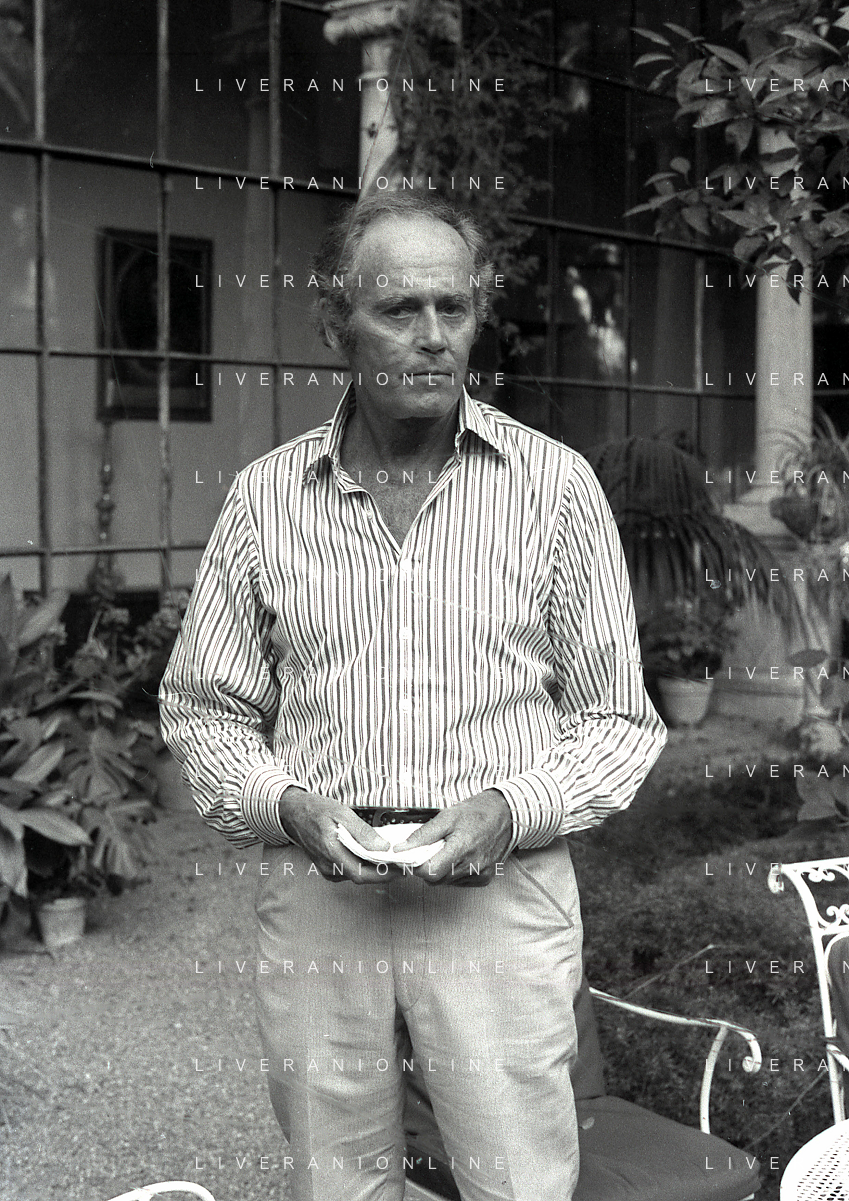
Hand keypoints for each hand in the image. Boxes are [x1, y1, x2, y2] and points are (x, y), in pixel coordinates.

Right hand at [278, 787, 398, 884]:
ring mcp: (327, 869)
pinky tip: (375, 858)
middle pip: (362, 877)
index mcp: (331, 852)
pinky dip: (364, 866)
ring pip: (356, 874)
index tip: (402, 869)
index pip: (362, 874)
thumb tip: (382, 847)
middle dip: (384, 873)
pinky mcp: (328, 867)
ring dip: (375, 870)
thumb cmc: (316, 810)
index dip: (384, 874)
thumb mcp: (342, 814)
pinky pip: (350, 870)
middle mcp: (328, 866)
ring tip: (394, 860)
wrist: (294, 813)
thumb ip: (362, 832)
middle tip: (404, 865)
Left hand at [400, 789, 512, 885]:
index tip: (414, 855)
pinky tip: (460, 856)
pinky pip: (459, 882)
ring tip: (449, 849)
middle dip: (428, 866)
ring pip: (446, 882)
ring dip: (441, 869)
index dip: (417, 865)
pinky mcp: (484, 878)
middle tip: (433, 848)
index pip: (429, 872)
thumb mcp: (447, 816)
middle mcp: (472, 866)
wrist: (507, 814)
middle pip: (436, 879)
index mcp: (461, 848)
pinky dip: (454, 871)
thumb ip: (422, 835)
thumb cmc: (478, 812)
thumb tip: (401, 848)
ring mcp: (479, 874)